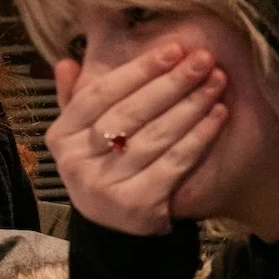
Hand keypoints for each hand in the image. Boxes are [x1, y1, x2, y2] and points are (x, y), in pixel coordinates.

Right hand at [48, 41, 225, 235]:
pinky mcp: (136, 204)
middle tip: (203, 59)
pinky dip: (198, 137)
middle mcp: (77, 161)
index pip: (99, 94)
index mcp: (61, 136)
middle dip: (170, 82)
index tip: (172, 49)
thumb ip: (75, 98)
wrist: (114, 228)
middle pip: (129, 113)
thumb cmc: (103, 167)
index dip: (137, 70)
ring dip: (190, 106)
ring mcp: (105, 185)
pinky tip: (217, 116)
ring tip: (216, 82)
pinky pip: (173, 163)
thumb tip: (66, 60)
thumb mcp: (80, 134)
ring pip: (154, 136)